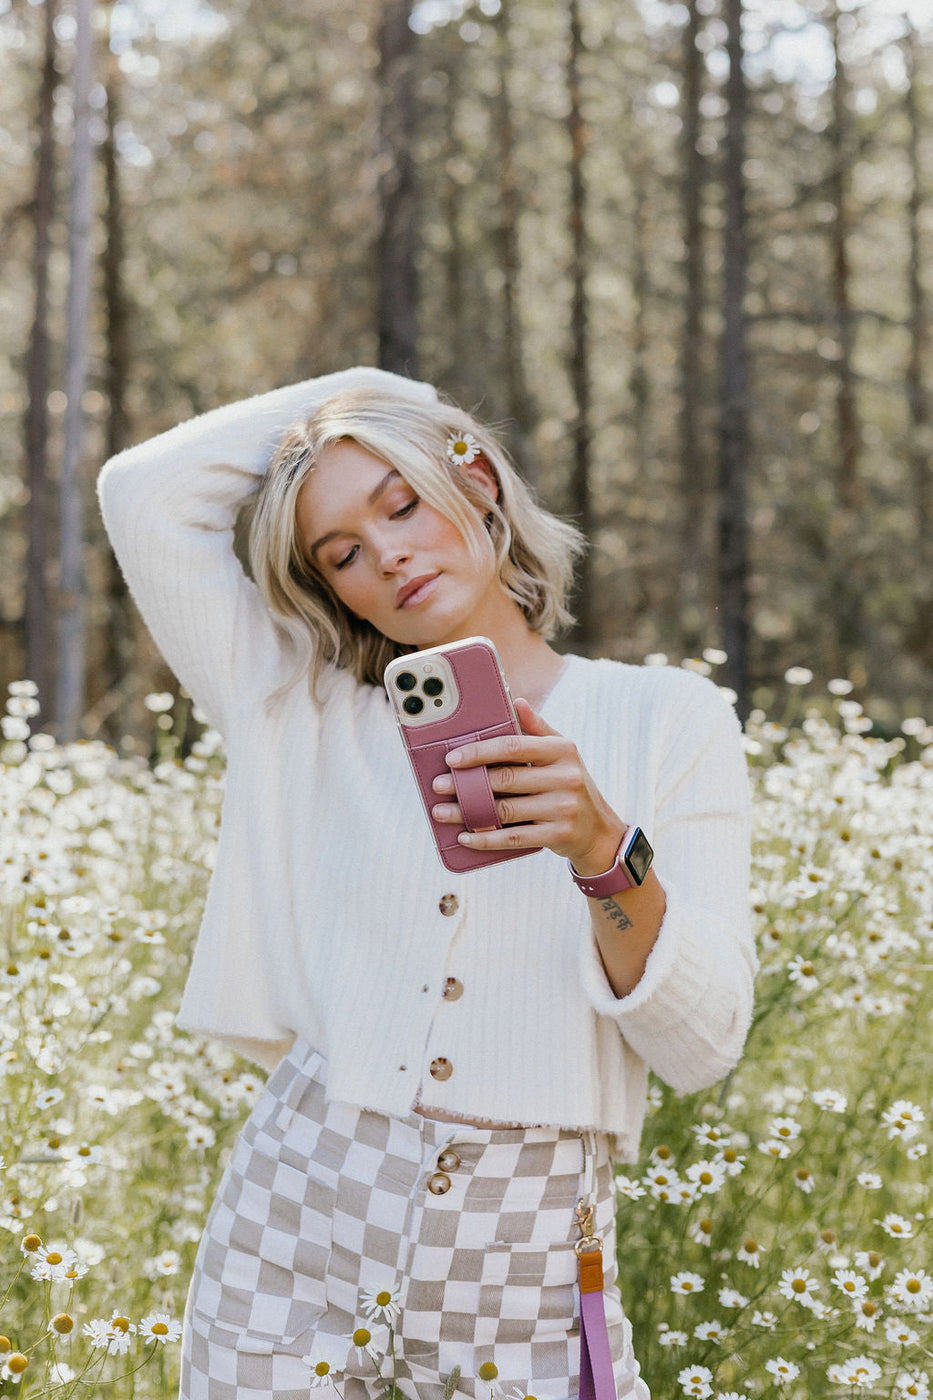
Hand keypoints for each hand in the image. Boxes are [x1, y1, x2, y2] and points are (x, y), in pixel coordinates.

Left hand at [430, 698, 625, 873]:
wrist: (599, 830)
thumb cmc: (569, 783)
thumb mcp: (562, 752)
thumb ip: (537, 728)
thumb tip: (516, 701)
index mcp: (562, 750)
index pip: (513, 746)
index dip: (479, 752)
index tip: (452, 758)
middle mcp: (565, 777)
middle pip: (505, 779)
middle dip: (466, 783)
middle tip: (438, 785)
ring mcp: (563, 808)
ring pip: (504, 810)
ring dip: (468, 813)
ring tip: (442, 812)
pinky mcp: (558, 835)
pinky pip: (513, 837)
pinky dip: (485, 839)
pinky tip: (465, 837)